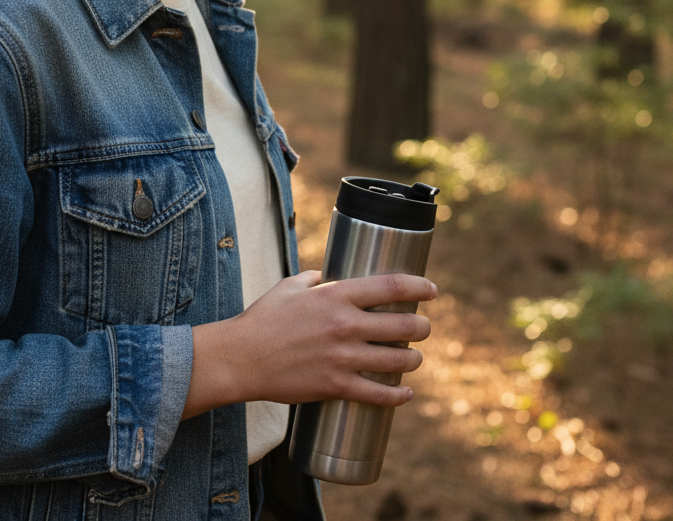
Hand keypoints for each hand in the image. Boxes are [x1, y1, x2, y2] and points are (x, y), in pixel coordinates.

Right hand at [182, 271, 435, 419]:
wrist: (242, 357)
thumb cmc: (263, 318)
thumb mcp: (290, 286)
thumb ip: (315, 279)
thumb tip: (329, 276)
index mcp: (335, 295)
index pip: (391, 287)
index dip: (418, 287)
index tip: (431, 290)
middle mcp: (345, 325)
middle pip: (403, 325)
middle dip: (421, 327)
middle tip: (423, 327)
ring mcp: (343, 358)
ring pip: (397, 360)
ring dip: (413, 359)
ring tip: (414, 358)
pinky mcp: (336, 385)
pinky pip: (379, 394)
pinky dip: (398, 395)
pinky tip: (405, 393)